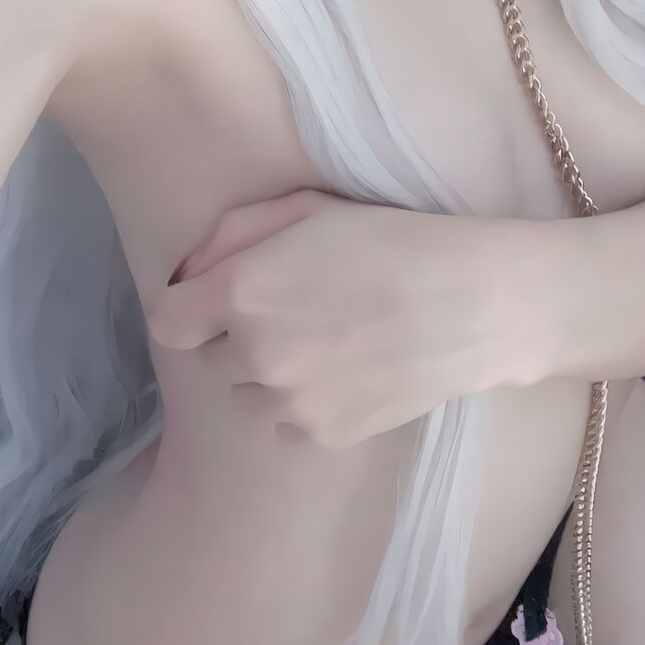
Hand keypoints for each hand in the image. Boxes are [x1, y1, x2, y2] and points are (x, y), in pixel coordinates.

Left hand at [145, 189, 502, 448]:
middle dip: (240, 337)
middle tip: (297, 312)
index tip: (219, 301)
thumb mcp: (308, 208)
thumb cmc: (393, 239)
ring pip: (249, 396)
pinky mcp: (324, 436)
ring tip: (328, 344)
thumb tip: (190, 272)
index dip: (191, 310)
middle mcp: (255, 354)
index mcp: (243, 292)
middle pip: (212, 359)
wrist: (475, 303)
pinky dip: (307, 404)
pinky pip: (289, 423)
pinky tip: (351, 371)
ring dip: (271, 376)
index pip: (169, 323)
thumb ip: (232, 234)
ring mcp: (289, 403)